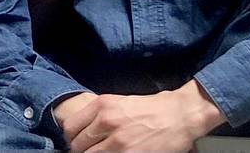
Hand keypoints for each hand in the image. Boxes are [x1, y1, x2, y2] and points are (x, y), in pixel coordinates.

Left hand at [60, 85, 223, 151]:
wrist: (179, 115)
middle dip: (81, 151)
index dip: (71, 139)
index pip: (70, 127)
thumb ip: (99, 114)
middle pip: (78, 145)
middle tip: (88, 152)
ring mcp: (118, 141)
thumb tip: (83, 130)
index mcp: (101, 105)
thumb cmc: (151, 108)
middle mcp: (106, 121)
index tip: (76, 143)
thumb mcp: (119, 102)